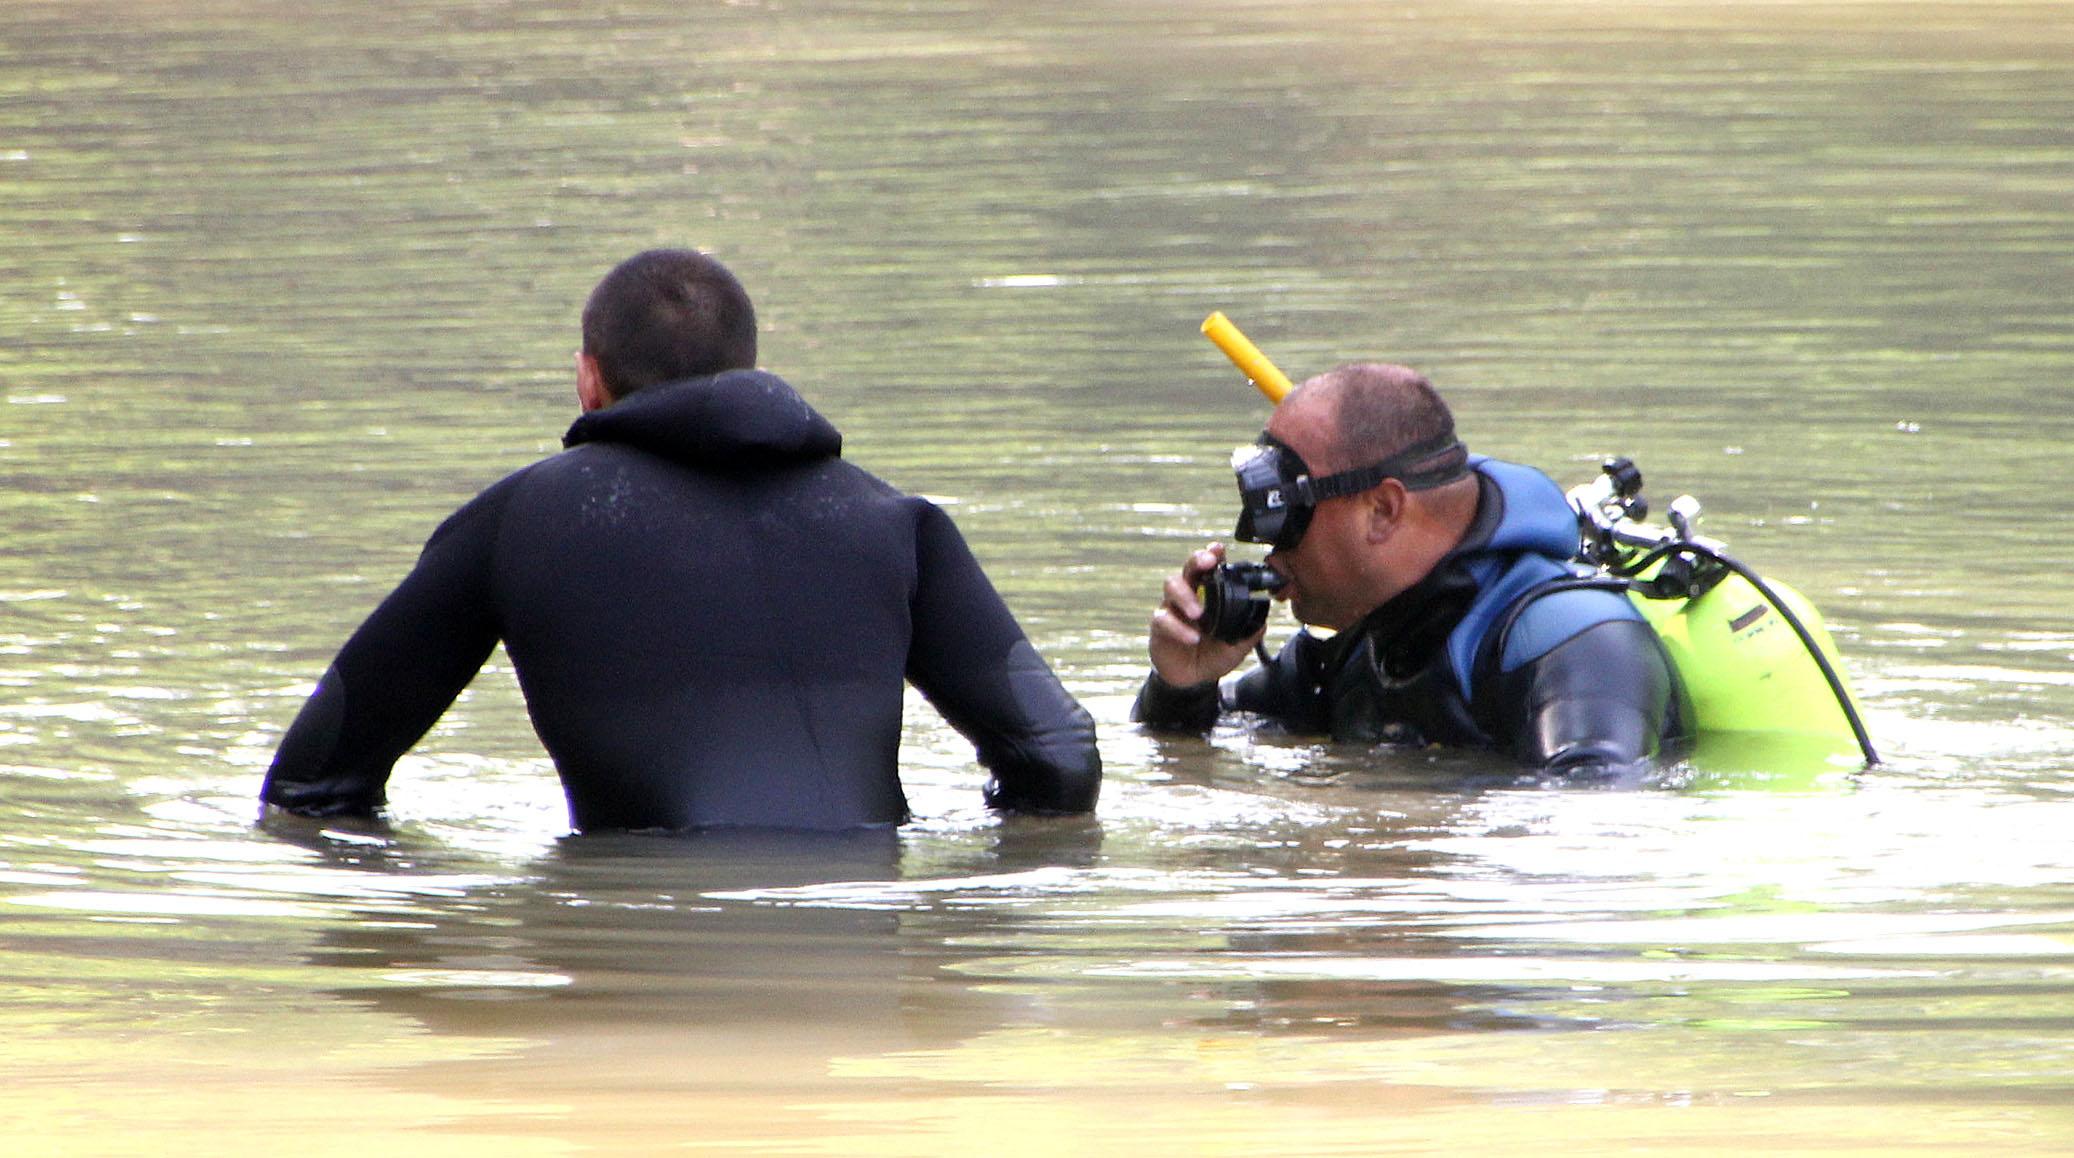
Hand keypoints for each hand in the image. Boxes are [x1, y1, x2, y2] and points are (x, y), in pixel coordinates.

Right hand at [1148, 542, 1263, 687]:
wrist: (1194, 679)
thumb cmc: (1213, 655)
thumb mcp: (1237, 646)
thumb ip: (1249, 633)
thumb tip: (1262, 622)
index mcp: (1210, 594)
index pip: (1210, 568)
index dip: (1213, 554)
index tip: (1218, 549)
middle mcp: (1190, 594)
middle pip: (1189, 568)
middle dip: (1198, 560)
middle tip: (1208, 562)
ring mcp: (1173, 608)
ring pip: (1172, 586)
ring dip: (1186, 596)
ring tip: (1198, 613)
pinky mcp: (1160, 626)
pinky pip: (1164, 619)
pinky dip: (1178, 628)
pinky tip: (1192, 638)